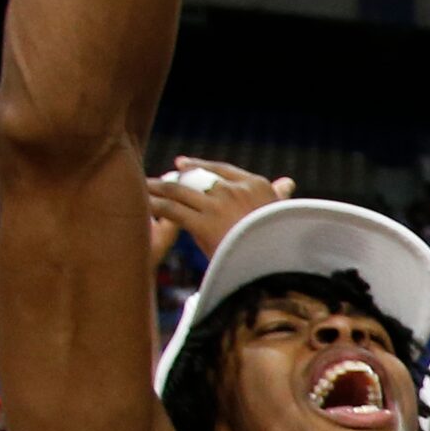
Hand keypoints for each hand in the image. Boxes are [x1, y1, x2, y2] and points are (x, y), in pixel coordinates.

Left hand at [146, 156, 292, 266]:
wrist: (279, 266)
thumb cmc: (282, 243)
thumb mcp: (281, 212)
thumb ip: (277, 195)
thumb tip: (287, 181)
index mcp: (256, 185)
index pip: (221, 169)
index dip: (199, 166)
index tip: (182, 164)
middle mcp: (236, 189)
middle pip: (197, 177)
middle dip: (174, 177)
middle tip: (157, 179)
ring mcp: (219, 205)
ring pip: (180, 191)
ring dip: (157, 188)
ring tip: (142, 188)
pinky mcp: (204, 223)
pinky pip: (172, 210)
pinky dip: (154, 205)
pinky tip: (142, 204)